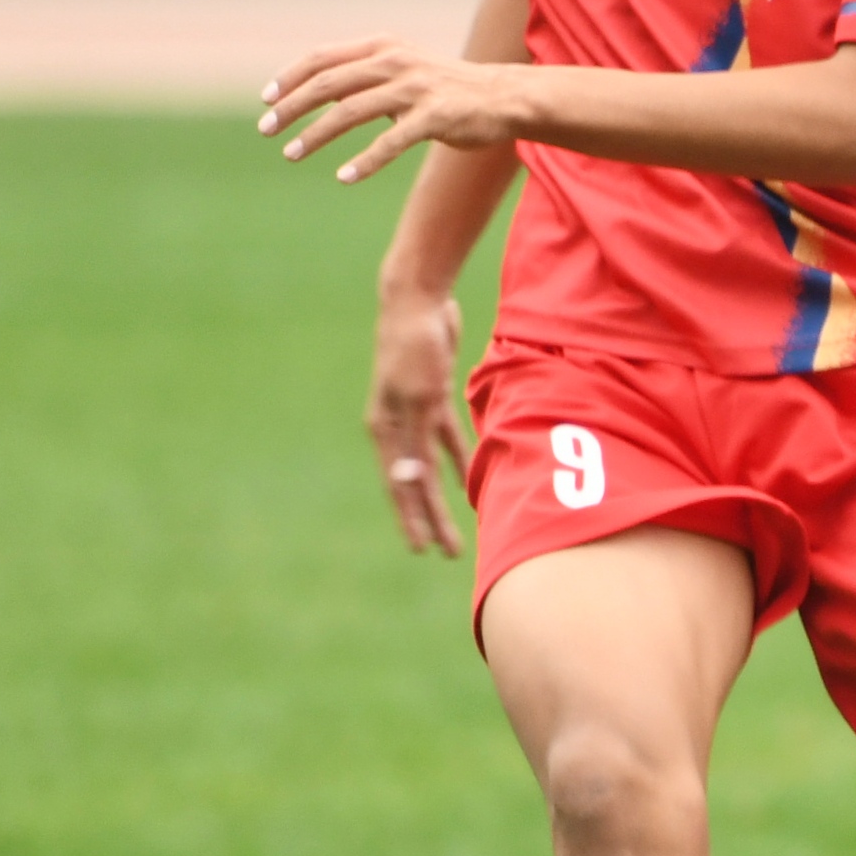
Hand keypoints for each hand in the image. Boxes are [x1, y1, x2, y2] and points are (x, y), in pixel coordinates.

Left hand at [263, 37, 532, 183]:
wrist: (505, 98)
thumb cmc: (448, 88)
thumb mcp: (403, 70)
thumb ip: (363, 77)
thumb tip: (314, 93)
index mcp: (384, 46)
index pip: (322, 58)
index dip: (289, 78)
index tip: (266, 100)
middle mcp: (396, 62)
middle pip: (328, 83)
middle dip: (291, 108)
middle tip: (266, 129)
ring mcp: (416, 88)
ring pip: (351, 111)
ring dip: (315, 135)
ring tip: (291, 154)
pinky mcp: (435, 116)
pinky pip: (391, 141)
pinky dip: (365, 161)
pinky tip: (344, 177)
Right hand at [368, 286, 473, 556]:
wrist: (417, 302)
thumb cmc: (414, 347)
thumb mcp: (417, 395)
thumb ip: (415, 437)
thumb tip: (410, 482)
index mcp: (385, 430)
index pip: (401, 486)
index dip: (413, 519)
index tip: (422, 549)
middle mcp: (396, 427)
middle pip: (417, 484)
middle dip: (432, 519)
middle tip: (449, 552)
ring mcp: (414, 414)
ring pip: (432, 467)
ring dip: (445, 497)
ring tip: (455, 529)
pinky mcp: (433, 398)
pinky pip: (448, 439)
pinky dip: (459, 460)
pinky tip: (469, 483)